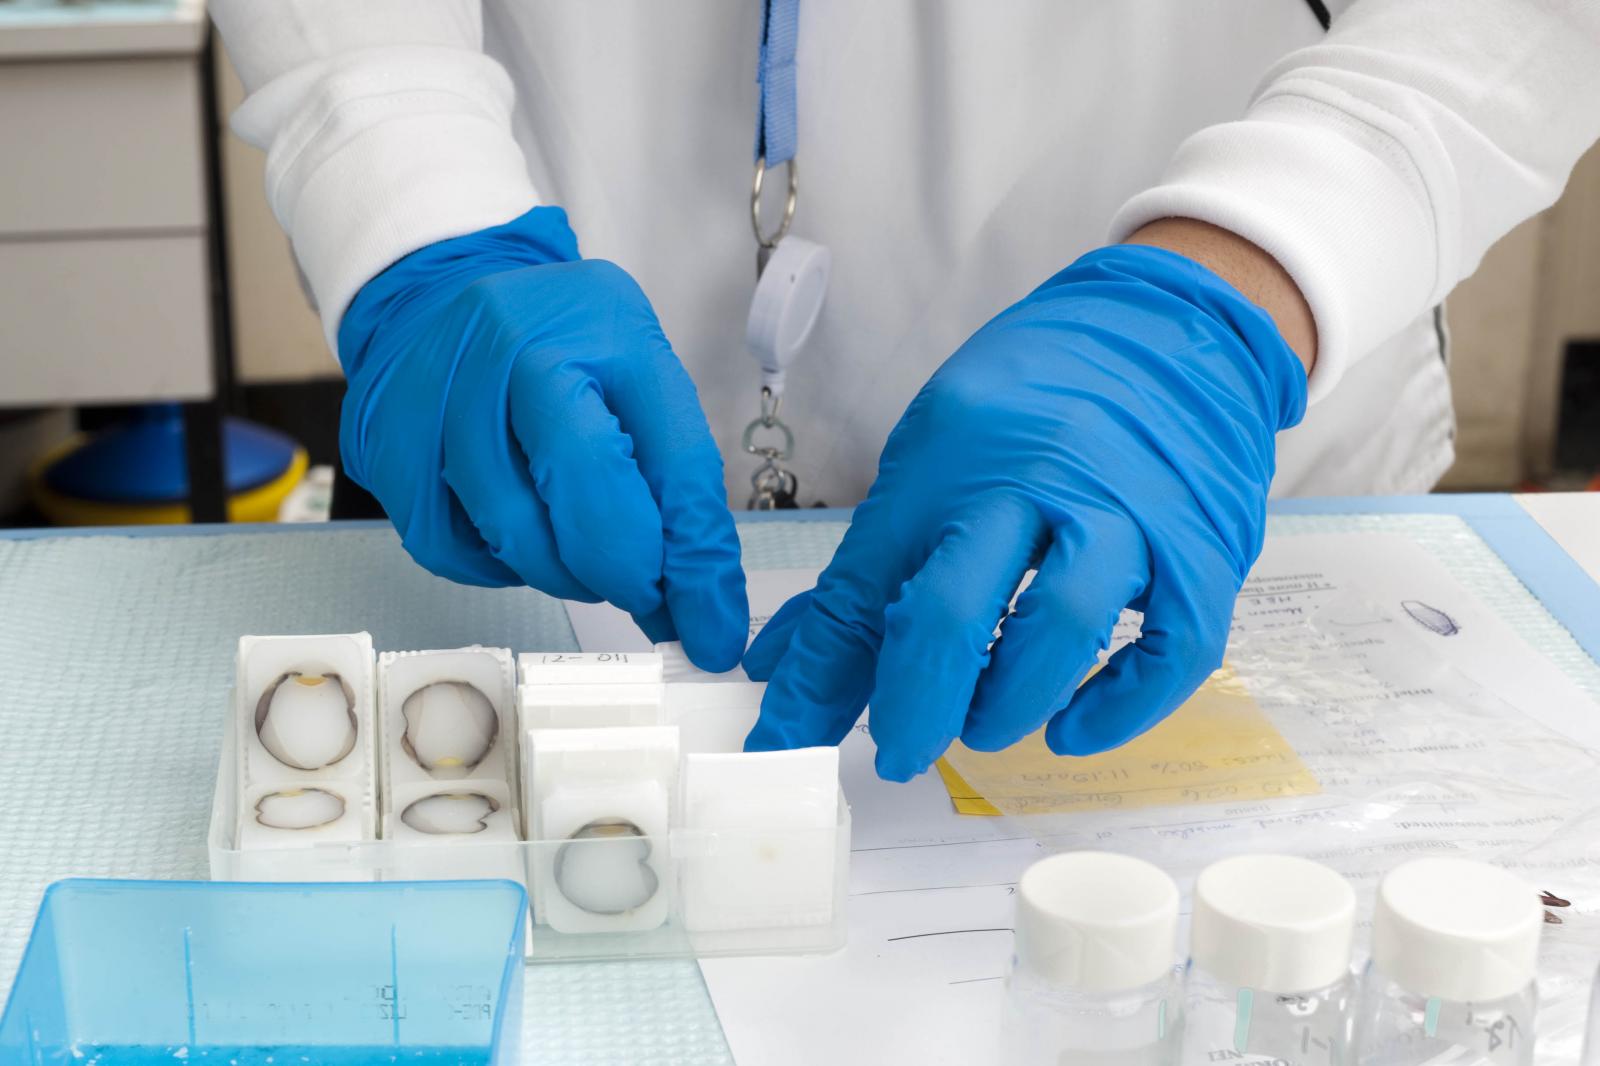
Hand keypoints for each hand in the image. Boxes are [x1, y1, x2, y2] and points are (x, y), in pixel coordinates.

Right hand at [337, 207, 747, 670]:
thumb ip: (675, 487)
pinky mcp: (387, 442)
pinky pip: (451, 551)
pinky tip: (516, 536)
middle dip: (624, 571)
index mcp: (605, 326)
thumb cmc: (559, 348)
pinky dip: (497, 568)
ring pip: (516, 536)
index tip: (711, 628)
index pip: (673, 462)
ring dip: (563, 574)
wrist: (439, 296)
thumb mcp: (639, 380)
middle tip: (643, 595)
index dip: (696, 562)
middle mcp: (516, 345)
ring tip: (580, 556)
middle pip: (585, 494)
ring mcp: (440, 391)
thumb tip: (699, 605)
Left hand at [743, 244, 1306, 778]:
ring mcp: (1130, 513)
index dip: (817, 678)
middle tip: (900, 750)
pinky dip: (1121, 705)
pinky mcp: (1205, 546)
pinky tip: (1074, 729)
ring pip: (1063, 624)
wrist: (1170, 323)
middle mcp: (1036, 479)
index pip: (864, 581)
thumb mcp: (932, 454)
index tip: (786, 744)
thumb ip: (866, 571)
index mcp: (950, 458)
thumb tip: (783, 670)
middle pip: (955, 604)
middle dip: (915, 702)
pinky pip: (1174, 645)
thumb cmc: (1037, 397)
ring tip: (985, 728)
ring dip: (1013, 702)